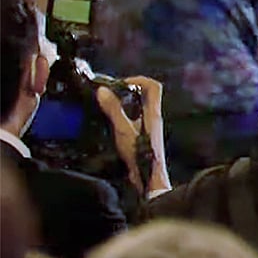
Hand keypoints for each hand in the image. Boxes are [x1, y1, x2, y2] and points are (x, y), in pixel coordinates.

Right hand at [96, 76, 169, 194]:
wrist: (148, 178)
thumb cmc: (139, 154)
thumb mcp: (123, 129)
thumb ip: (114, 110)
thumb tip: (103, 90)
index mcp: (153, 113)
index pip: (154, 87)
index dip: (139, 80)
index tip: (121, 83)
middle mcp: (153, 118)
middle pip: (145, 95)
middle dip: (128, 90)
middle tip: (111, 93)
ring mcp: (149, 127)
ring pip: (139, 107)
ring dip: (124, 103)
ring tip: (107, 105)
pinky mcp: (142, 136)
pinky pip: (134, 119)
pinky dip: (123, 115)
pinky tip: (109, 121)